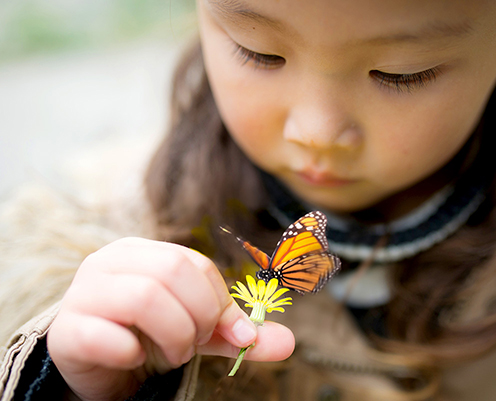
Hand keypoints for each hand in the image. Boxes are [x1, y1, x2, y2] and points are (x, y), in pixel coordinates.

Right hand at [47, 237, 293, 400]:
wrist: (98, 365)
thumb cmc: (151, 336)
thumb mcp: (199, 330)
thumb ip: (238, 332)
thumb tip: (289, 343)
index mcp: (143, 251)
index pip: (195, 264)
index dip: (219, 302)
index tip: (223, 333)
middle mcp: (109, 261)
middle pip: (173, 271)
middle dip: (197, 317)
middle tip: (193, 343)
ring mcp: (83, 292)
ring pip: (145, 297)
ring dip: (172, 336)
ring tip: (171, 354)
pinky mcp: (67, 330)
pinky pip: (105, 336)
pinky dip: (131, 353)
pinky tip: (132, 357)